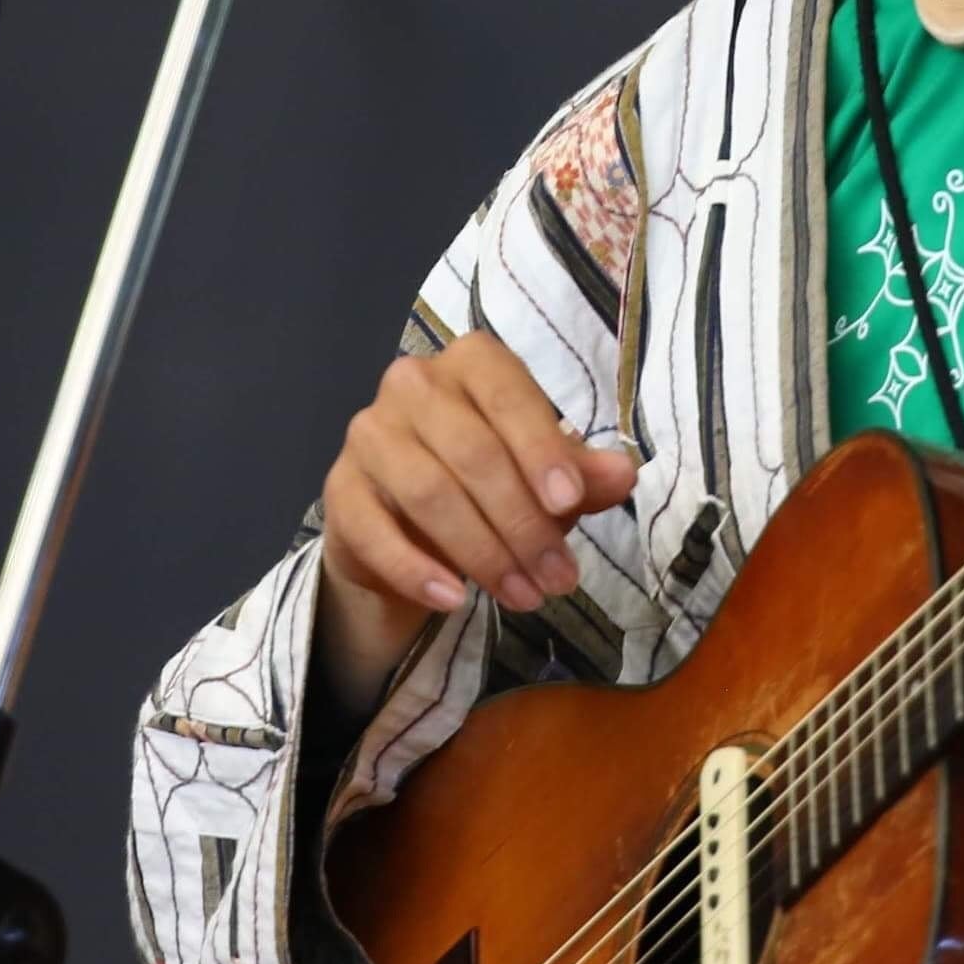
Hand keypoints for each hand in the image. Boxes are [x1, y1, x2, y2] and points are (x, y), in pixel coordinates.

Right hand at [316, 333, 637, 699]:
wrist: (406, 525)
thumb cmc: (488, 483)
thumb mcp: (544, 477)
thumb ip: (581, 474)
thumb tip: (623, 474)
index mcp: (471, 363)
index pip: (507, 393)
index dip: (539, 447)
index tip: (571, 503)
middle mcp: (412, 384)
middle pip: (472, 452)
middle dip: (523, 523)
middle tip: (558, 578)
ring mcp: (369, 435)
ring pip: (430, 493)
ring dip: (483, 553)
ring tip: (525, 596)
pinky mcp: (340, 491)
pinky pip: (375, 532)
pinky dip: (417, 570)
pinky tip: (454, 600)